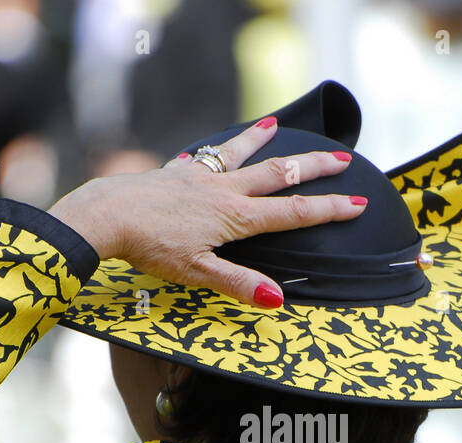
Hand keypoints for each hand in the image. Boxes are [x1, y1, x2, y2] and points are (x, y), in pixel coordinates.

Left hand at [47, 117, 366, 307]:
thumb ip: (239, 283)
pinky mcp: (173, 173)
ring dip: (261, 141)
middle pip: (276, 175)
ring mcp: (198, 177)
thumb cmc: (150, 247)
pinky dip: (217, 151)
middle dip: (312, 168)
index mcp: (235, 217)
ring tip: (276, 125)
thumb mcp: (197, 273)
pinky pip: (203, 157)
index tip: (357, 202)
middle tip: (340, 158)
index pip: (292, 213)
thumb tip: (278, 299)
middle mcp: (223, 191)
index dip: (327, 209)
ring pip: (239, 155)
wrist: (105, 215)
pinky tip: (214, 149)